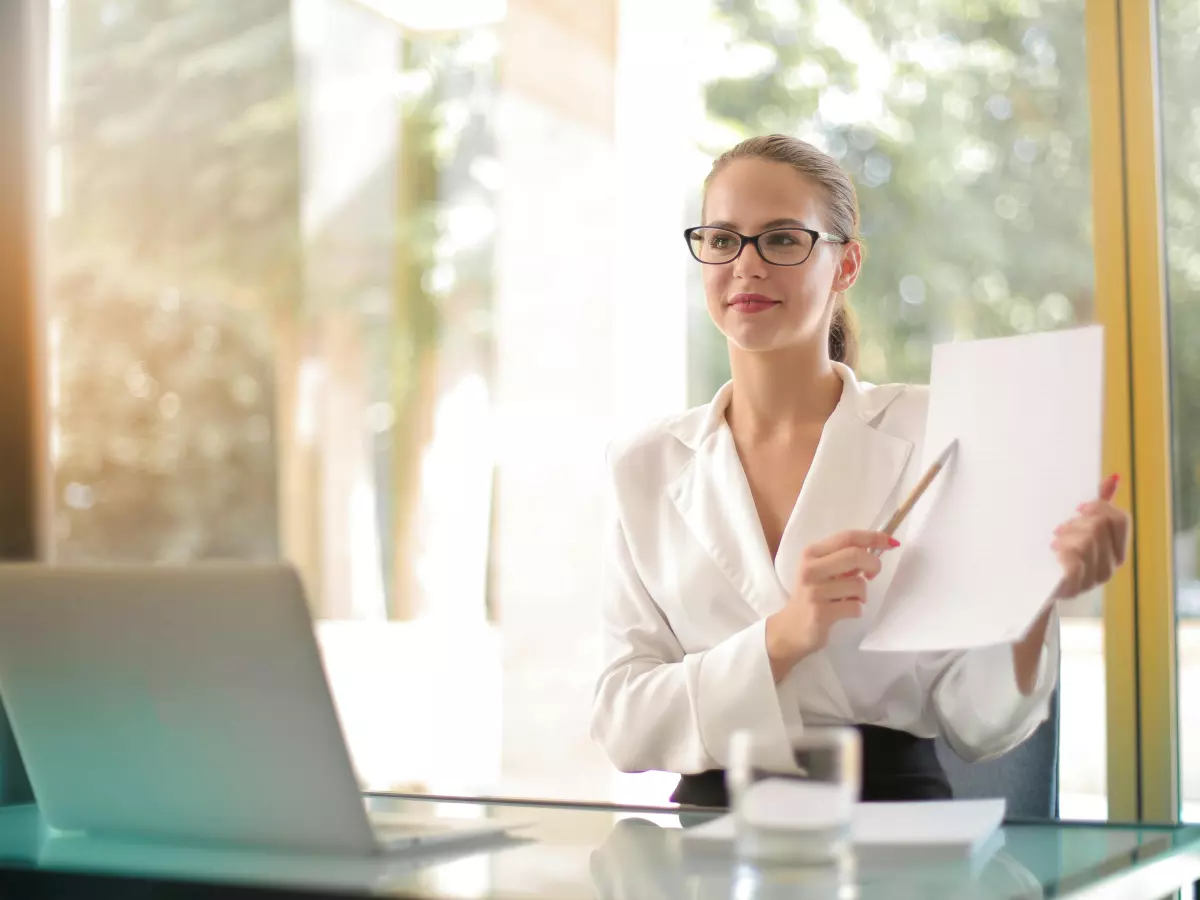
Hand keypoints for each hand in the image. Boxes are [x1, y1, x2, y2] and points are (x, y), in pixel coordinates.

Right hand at [765, 530, 897, 681]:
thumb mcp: (822, 571)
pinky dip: (857, 609)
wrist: (790, 629)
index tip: (891, 542)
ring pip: (858, 584)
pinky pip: (855, 607)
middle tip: (873, 575)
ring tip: (850, 599)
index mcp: (811, 553)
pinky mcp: (820, 613)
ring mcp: (814, 592)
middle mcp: (810, 569)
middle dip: (874, 564)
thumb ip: (843, 559)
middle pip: (855, 555)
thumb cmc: (812, 596)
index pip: (847, 537)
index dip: (873, 537)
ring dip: (862, 594)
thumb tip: (876, 548)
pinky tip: (845, 611)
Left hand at [1051, 474, 1130, 599]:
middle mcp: (1109, 567)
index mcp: (1116, 552)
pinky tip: (1054, 551)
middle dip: (1078, 522)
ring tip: (1055, 542)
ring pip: (1086, 540)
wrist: (1034, 589)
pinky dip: (1063, 550)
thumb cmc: (1058, 555)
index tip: (1079, 508)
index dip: (1100, 507)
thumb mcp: (1080, 529)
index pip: (1121, 519)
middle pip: (1101, 526)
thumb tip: (1114, 477)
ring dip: (1066, 535)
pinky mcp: (1075, 586)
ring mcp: (1093, 579)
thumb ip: (1099, 506)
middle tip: (1061, 528)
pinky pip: (1075, 559)